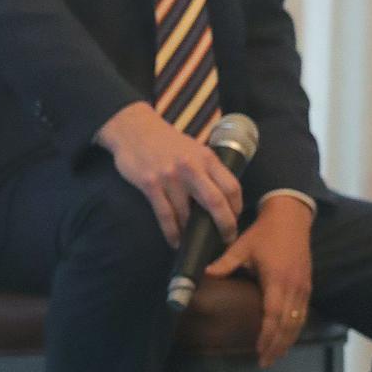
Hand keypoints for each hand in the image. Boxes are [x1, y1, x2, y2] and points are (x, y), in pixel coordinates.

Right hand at [95, 102, 241, 248]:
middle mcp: (191, 167)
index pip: (231, 187)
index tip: (235, 218)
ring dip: (193, 233)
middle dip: (225, 225)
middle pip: (216, 202)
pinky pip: (165, 216)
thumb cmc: (167, 141)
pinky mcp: (150, 185)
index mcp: (206, 158)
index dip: (237, 207)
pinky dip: (172, 233)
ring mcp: (169, 177)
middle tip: (226, 238)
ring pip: (187, 215)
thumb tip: (223, 197)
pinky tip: (176, 242)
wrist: (134, 129)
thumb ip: (208, 169)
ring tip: (196, 241)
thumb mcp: (194, 149)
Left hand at [206, 194, 313, 365]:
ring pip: (298, 322)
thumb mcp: (242, 246)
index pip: (273, 314)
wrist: (291, 218)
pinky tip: (286, 338)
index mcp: (276, 279)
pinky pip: (303, 313)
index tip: (259, 350)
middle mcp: (293, 287)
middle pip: (287, 324)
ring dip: (287, 341)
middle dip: (277, 345)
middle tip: (265, 362)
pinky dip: (295, 329)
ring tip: (275, 356)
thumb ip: (225, 263)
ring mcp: (303, 287)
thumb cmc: (264, 233)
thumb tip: (205, 275)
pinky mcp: (307, 285)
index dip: (267, 335)